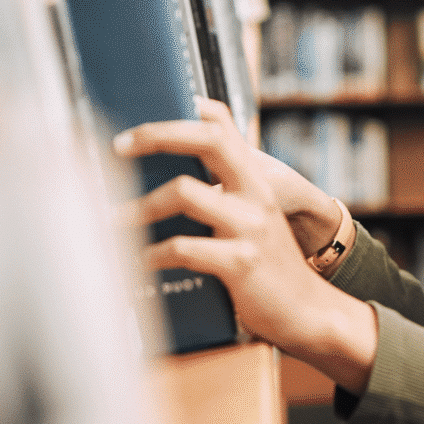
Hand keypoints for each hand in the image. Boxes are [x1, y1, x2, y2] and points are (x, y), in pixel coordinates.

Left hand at [113, 99, 376, 393]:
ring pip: (184, 192)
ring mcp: (249, 226)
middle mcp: (254, 194)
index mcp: (255, 181)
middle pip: (207, 140)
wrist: (310, 312)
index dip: (186, 111)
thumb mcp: (255, 221)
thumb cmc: (269, 268)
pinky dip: (154, 254)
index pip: (221, 127)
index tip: (145, 114)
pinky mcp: (240, 262)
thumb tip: (173, 178)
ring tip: (113, 219)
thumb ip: (225, 195)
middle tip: (118, 146)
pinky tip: (143, 261)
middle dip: (156, 135)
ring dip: (140, 206)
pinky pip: (183, 248)